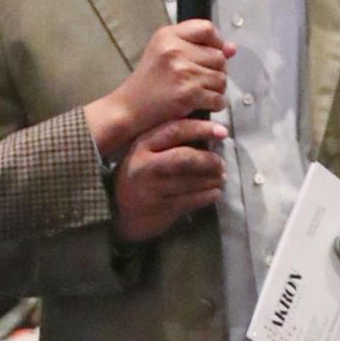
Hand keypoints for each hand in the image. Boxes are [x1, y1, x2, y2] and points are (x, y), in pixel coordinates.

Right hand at [84, 20, 231, 156]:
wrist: (129, 108)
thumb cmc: (149, 81)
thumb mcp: (165, 54)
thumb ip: (198, 47)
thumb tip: (232, 48)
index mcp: (167, 35)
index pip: (207, 28)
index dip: (216, 43)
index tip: (212, 55)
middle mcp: (174, 49)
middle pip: (219, 56)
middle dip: (217, 71)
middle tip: (202, 80)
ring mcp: (182, 72)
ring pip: (221, 78)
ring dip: (216, 89)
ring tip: (201, 92)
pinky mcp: (188, 94)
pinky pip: (218, 98)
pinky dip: (215, 104)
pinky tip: (202, 104)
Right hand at [112, 119, 227, 242]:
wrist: (116, 211)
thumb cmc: (137, 177)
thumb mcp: (144, 153)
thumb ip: (167, 143)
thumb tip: (207, 136)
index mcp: (142, 145)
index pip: (175, 131)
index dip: (201, 129)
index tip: (222, 132)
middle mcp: (147, 165)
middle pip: (186, 158)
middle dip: (209, 160)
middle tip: (221, 163)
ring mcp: (154, 188)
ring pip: (192, 181)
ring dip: (213, 179)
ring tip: (222, 178)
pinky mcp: (162, 208)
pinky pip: (192, 200)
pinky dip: (208, 196)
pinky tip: (215, 193)